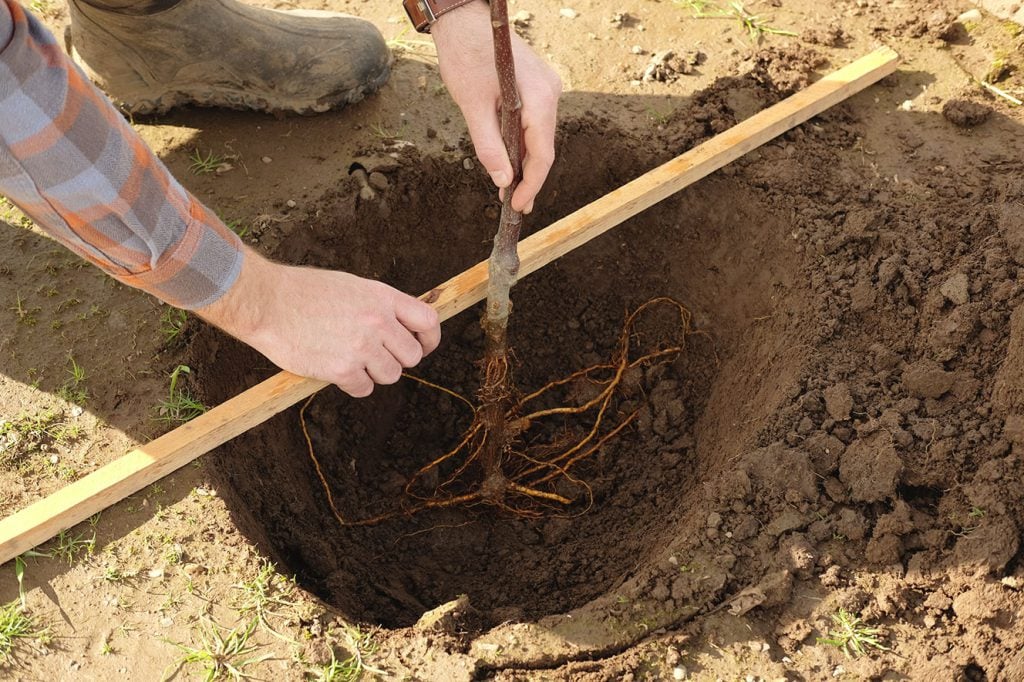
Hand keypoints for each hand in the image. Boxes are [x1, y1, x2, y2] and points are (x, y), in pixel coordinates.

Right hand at [196, 247, 439, 396]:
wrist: (267, 302)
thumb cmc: (303, 292)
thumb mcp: (351, 286)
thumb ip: (378, 305)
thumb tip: (399, 325)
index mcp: (382, 297)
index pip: (428, 322)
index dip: (430, 340)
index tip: (423, 347)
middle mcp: (378, 322)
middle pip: (412, 356)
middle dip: (396, 359)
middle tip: (375, 356)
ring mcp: (362, 347)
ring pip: (391, 375)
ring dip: (374, 373)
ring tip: (351, 360)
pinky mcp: (343, 369)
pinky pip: (364, 389)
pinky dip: (353, 385)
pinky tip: (336, 370)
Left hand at [432, 0, 560, 213]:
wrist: (463, 19)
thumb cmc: (466, 56)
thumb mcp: (472, 106)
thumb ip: (489, 147)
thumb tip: (502, 181)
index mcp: (539, 97)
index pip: (542, 153)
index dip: (531, 184)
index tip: (516, 205)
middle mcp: (550, 92)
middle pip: (543, 147)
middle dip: (528, 178)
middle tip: (513, 204)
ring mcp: (546, 88)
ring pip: (539, 136)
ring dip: (524, 162)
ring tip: (508, 188)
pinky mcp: (537, 86)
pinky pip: (534, 122)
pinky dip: (522, 143)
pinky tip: (510, 159)